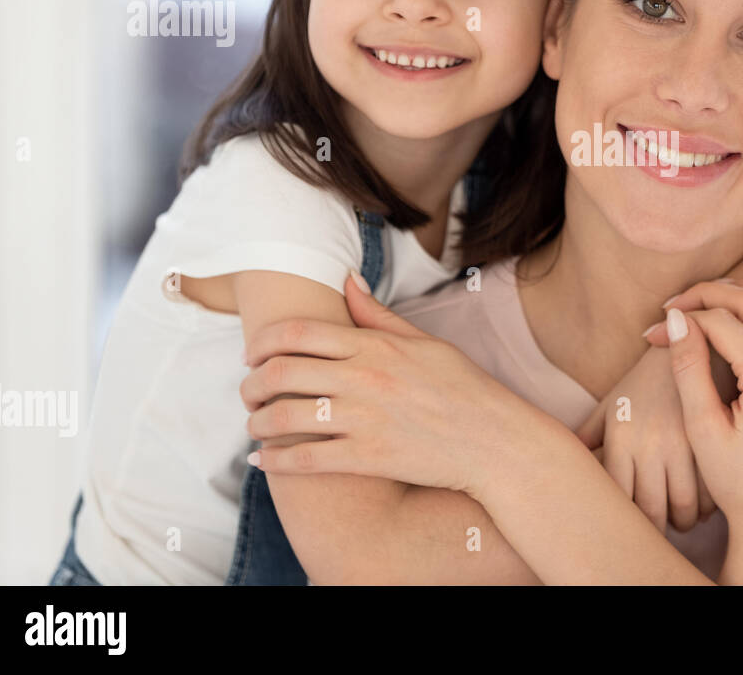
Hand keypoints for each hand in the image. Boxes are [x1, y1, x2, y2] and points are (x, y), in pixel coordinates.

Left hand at [239, 271, 536, 497]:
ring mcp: (364, 420)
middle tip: (248, 391)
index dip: (263, 342)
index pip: (298, 333)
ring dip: (256, 422)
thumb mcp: (425, 342)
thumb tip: (346, 281)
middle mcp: (364, 379)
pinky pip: (304, 459)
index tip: (252, 355)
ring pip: (284, 417)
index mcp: (375, 346)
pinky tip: (263, 461)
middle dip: (251, 383)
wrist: (494, 440)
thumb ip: (379, 314)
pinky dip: (274, 461)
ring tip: (254, 425)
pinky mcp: (368, 458)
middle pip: (281, 372)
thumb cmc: (463, 388)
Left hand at [575, 344, 717, 532]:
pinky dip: (708, 507)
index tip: (626, 531)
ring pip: (683, 508)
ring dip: (683, 522)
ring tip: (682, 520)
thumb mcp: (612, 405)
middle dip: (655, 532)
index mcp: (620, 437)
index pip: (616, 498)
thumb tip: (555, 464)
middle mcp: (649, 442)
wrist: (689, 345)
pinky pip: (711, 491)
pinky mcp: (713, 441)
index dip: (622, 523)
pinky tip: (703, 503)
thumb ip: (586, 437)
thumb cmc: (644, 383)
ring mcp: (683, 443)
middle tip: (658, 535)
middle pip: (649, 512)